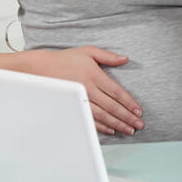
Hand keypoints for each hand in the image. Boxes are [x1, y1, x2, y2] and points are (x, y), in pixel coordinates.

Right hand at [29, 46, 143, 135]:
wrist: (41, 68)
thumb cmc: (66, 59)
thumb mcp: (88, 51)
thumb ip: (108, 56)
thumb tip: (125, 59)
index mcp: (94, 75)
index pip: (116, 92)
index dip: (129, 103)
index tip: (138, 111)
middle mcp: (88, 89)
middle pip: (112, 106)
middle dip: (127, 117)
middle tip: (139, 125)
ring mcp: (80, 99)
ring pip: (102, 116)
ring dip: (117, 124)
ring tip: (129, 130)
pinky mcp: (73, 106)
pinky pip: (89, 119)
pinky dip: (101, 127)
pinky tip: (111, 130)